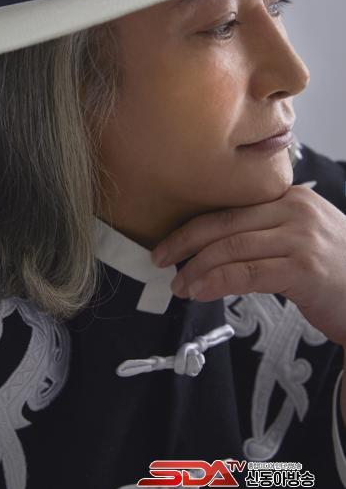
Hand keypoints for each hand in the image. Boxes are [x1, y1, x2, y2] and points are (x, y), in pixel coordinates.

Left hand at [151, 184, 345, 346]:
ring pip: (231, 248)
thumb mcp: (304, 235)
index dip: (193, 226)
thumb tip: (216, 245)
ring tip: (179, 284)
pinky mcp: (304, 269)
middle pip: (224, 223)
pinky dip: (216, 282)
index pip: (229, 207)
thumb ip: (267, 231)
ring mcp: (301, 238)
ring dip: (197, 268)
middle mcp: (295, 210)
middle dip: (185, 243)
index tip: (169, 242)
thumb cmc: (337, 270)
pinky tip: (200, 291)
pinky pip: (247, 273)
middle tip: (159, 259)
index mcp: (289, 198)